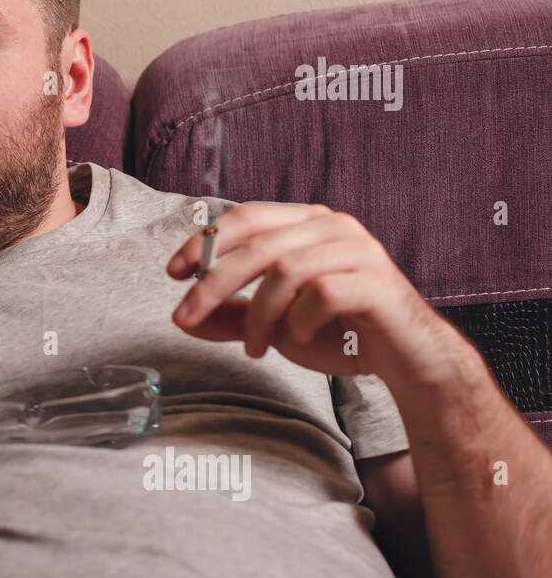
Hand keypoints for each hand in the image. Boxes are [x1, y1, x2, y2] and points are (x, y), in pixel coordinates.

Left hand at [165, 203, 467, 388]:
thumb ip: (233, 318)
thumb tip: (183, 320)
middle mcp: (333, 227)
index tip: (172, 272)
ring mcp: (358, 251)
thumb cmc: (340, 332)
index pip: (246, 218)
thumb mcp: (275, 324)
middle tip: (184, 317)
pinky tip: (299, 340)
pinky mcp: (376, 282)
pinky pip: (320, 295)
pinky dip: (299, 322)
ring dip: (258, 317)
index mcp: (307, 223)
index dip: (205, 242)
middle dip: (212, 284)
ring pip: (284, 272)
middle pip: (257, 246)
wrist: (406, 359)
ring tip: (255, 349)